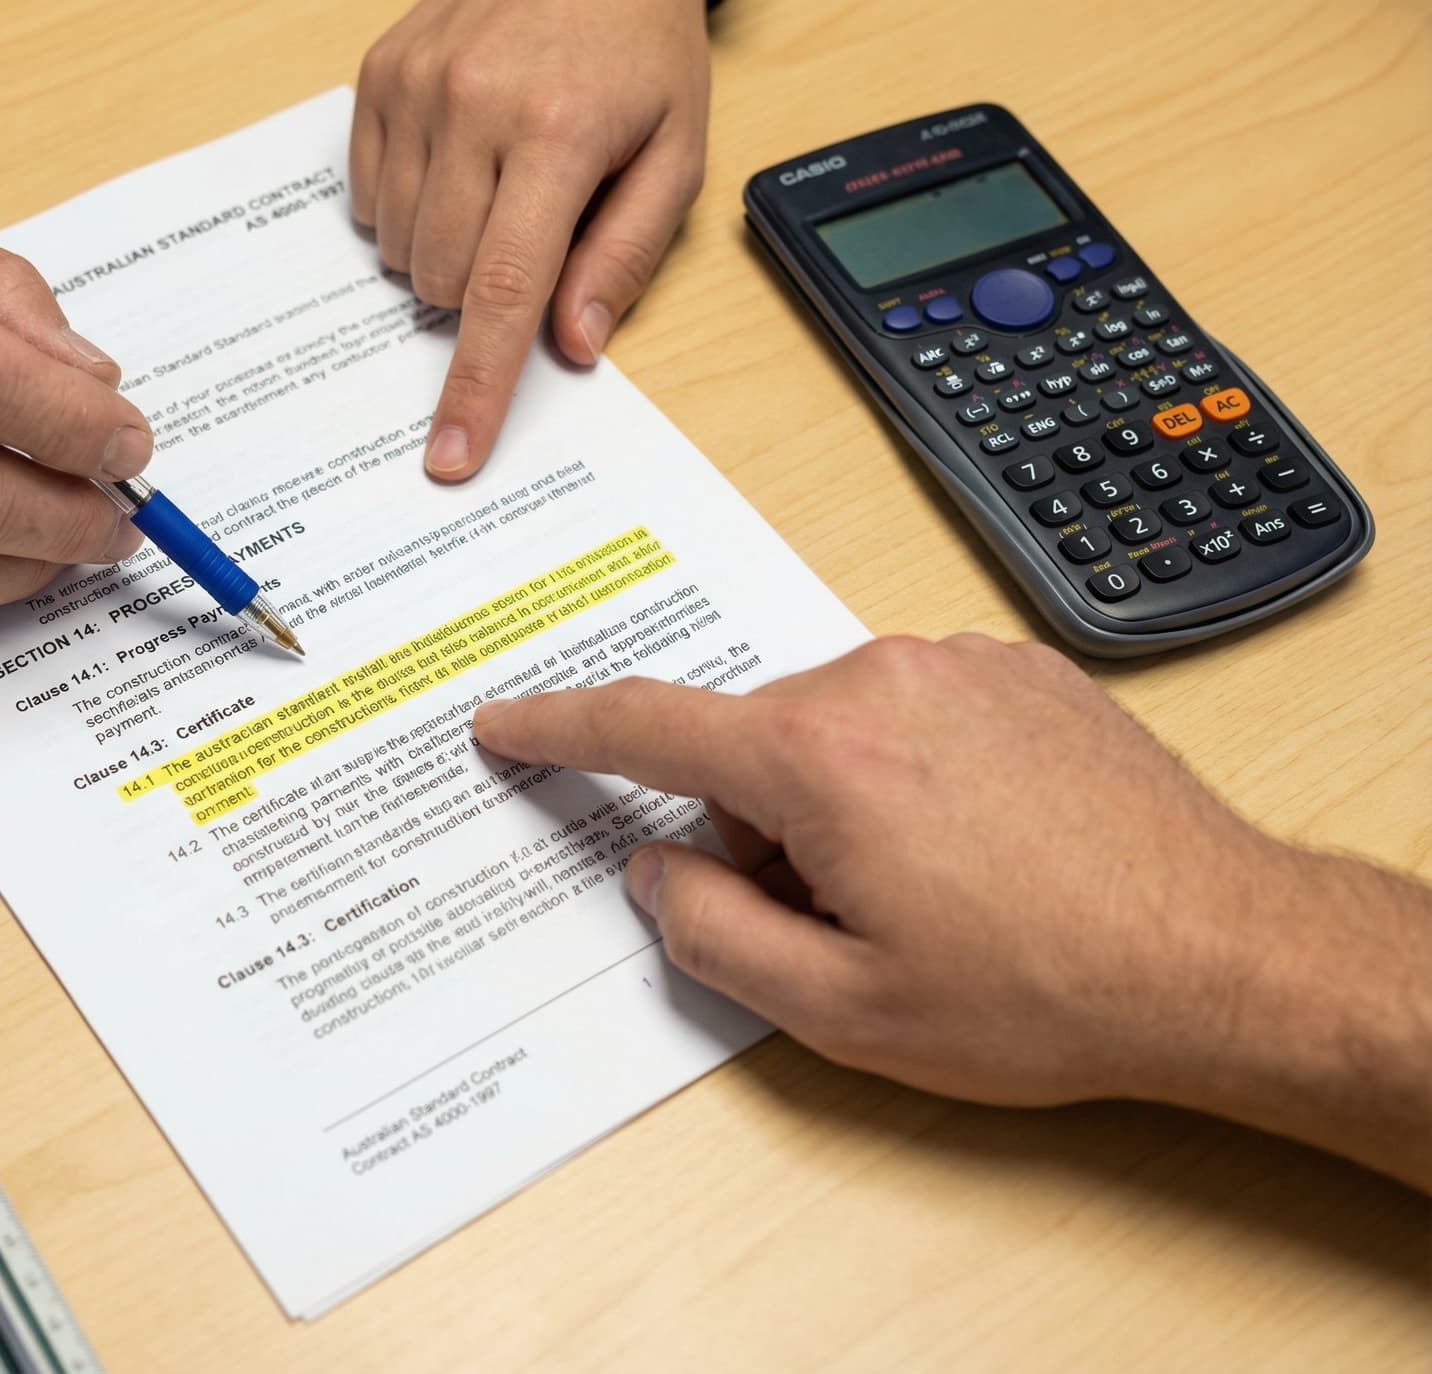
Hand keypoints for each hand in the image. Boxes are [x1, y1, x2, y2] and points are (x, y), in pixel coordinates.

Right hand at [352, 0, 709, 480]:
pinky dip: (409, 204)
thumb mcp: (675, 153)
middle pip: (443, 281)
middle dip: (484, 292)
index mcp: (558, 132)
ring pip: (400, 247)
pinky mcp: (380, 72)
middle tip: (533, 232)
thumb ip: (623, 255)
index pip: (502, 291)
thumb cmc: (641, 50)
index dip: (476, 387)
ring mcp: (417, 84)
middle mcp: (475, 103)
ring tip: (499, 187)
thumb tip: (572, 346)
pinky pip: (367, 196)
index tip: (452, 454)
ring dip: (445, 250)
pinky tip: (458, 161)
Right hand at [472, 635, 1431, 1187]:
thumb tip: (657, 870)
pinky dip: (910, 774)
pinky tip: (980, 849)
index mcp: (819, 756)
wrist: (1225, 958)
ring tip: (935, 893)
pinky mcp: (1021, 670)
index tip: (505, 720)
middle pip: (751, 743)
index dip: (558, 725)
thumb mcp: (841, 1008)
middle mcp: (882, 679)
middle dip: (762, 828)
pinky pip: (911, 710)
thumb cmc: (1044, 991)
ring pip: (832, 728)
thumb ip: (709, 932)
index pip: (645, 722)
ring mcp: (960, 665)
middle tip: (843, 920)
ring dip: (841, 803)